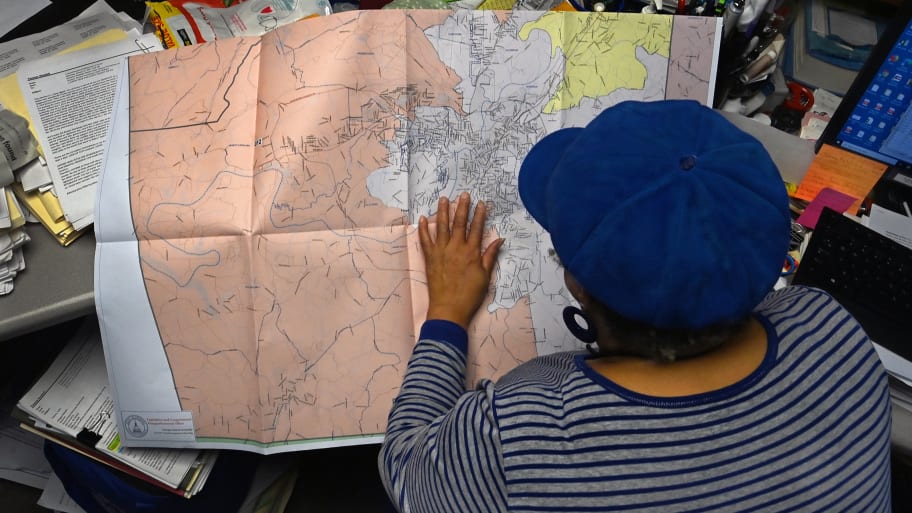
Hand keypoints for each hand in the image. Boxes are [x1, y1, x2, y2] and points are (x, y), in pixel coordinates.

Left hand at [419, 192, 503, 328]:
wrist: (449, 309)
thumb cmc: (470, 295)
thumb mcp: (485, 277)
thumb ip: (490, 256)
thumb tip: (499, 240)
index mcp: (471, 252)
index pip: (477, 228)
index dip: (480, 214)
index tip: (481, 203)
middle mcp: (456, 248)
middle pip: (459, 223)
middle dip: (462, 207)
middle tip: (463, 194)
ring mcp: (441, 252)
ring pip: (441, 227)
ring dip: (442, 211)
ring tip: (443, 199)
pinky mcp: (430, 258)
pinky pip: (425, 240)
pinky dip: (423, 229)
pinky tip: (423, 219)